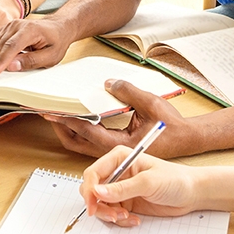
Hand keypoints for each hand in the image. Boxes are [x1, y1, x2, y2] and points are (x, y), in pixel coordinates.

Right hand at [0, 16, 73, 75]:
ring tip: (13, 62)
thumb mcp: (50, 56)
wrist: (58, 27)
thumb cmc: (56, 41)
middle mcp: (18, 25)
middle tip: (2, 73)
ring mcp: (12, 24)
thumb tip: (12, 66)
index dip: (2, 61)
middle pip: (1, 46)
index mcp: (30, 30)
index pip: (12, 47)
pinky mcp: (8, 27)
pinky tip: (9, 56)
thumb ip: (31, 61)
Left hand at [44, 80, 196, 157]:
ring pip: (80, 144)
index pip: (87, 130)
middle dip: (60, 127)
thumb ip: (128, 92)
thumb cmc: (172, 126)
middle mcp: (112, 150)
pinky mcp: (114, 147)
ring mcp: (112, 150)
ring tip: (56, 114)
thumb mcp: (151, 103)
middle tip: (47, 112)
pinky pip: (89, 141)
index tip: (53, 111)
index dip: (68, 119)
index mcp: (119, 143)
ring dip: (66, 130)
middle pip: (76, 142)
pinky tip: (75, 117)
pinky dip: (78, 130)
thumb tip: (108, 83)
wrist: (186, 139)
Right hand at [80, 147, 204, 226]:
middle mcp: (117, 172)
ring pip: (101, 205)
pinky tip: (135, 220)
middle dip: (100, 206)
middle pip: (93, 190)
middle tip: (115, 216)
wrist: (192, 193)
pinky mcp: (126, 202)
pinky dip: (120, 220)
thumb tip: (97, 192)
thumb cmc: (175, 179)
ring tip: (127, 218)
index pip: (93, 173)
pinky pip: (113, 214)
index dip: (89, 190)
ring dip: (111, 215)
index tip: (93, 206)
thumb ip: (122, 188)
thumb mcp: (148, 182)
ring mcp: (121, 188)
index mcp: (119, 158)